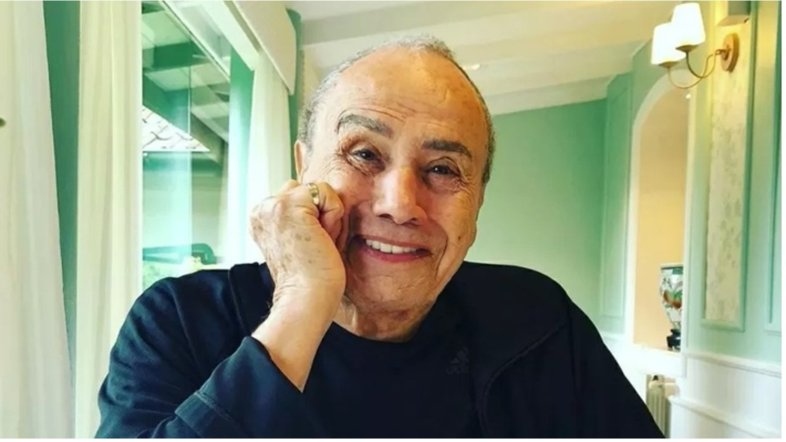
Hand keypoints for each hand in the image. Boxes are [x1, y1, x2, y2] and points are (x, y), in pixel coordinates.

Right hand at [250, 180, 346, 311]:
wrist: (305, 300)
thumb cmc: (311, 280)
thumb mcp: (301, 240)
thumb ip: (303, 217)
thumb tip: (322, 196)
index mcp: (262, 218)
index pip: (301, 197)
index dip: (315, 220)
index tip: (308, 248)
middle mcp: (262, 209)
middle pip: (309, 190)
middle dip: (321, 214)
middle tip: (315, 246)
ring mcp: (272, 205)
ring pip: (318, 190)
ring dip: (328, 216)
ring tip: (318, 243)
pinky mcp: (288, 205)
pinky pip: (327, 193)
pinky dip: (334, 216)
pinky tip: (322, 239)